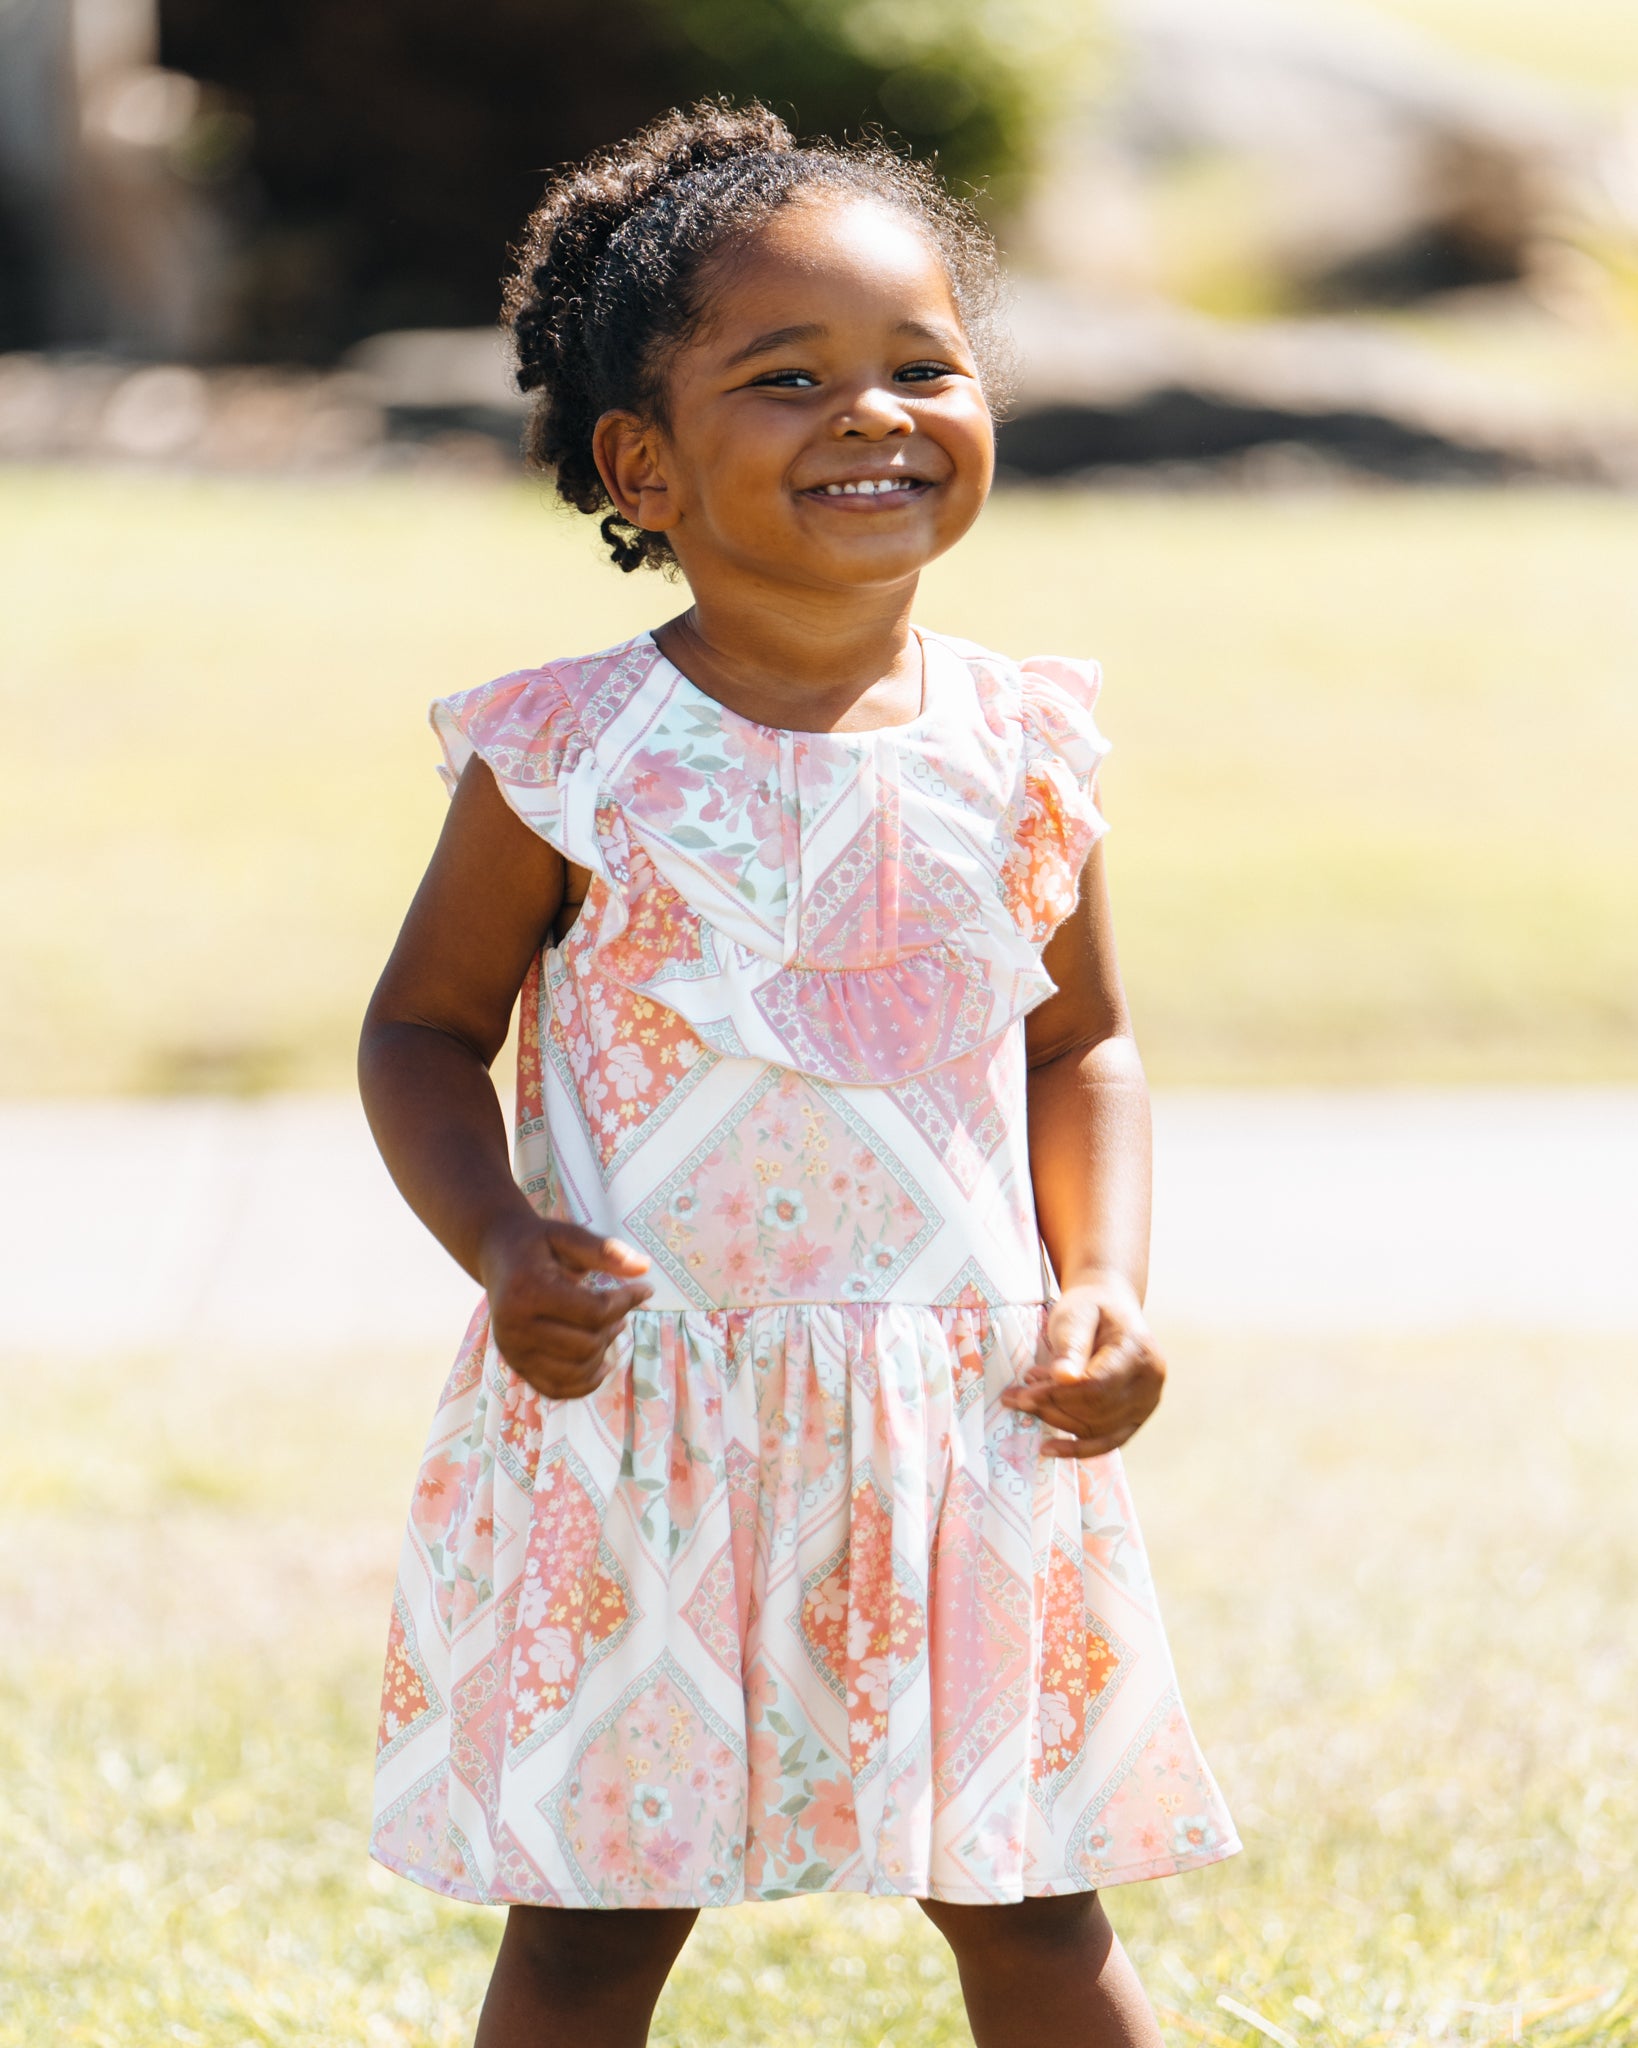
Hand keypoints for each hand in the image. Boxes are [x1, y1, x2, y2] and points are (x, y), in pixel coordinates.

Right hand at [479, 1213, 652, 1399]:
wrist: (496, 1254)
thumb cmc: (537, 1243)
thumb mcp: (568, 1235)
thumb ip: (605, 1250)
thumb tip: (645, 1268)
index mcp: (528, 1291)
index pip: (594, 1312)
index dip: (627, 1302)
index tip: (645, 1289)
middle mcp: (514, 1327)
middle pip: (587, 1345)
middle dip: (614, 1327)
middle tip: (622, 1309)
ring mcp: (512, 1351)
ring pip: (575, 1372)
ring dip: (603, 1354)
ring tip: (611, 1329)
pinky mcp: (515, 1365)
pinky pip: (556, 1390)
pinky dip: (584, 1384)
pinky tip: (602, 1364)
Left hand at [1000, 1273, 1165, 1457]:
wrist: (1110, 1311)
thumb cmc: (1090, 1309)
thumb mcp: (1076, 1315)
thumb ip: (1071, 1345)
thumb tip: (1063, 1378)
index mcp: (1139, 1351)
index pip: (1097, 1385)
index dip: (1057, 1394)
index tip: (1022, 1393)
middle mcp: (1151, 1382)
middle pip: (1096, 1410)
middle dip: (1051, 1407)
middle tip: (1015, 1397)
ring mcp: (1147, 1403)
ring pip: (1098, 1428)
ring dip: (1056, 1422)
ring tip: (1025, 1404)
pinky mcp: (1136, 1419)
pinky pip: (1107, 1442)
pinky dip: (1077, 1449)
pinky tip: (1049, 1449)